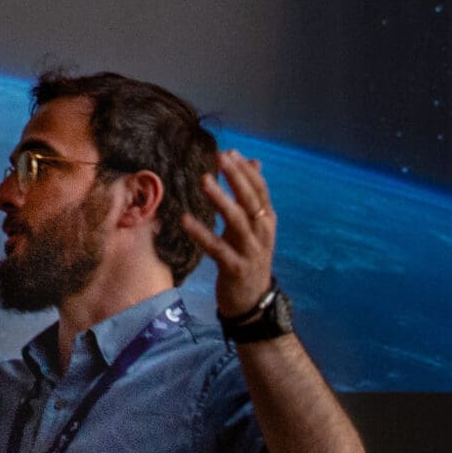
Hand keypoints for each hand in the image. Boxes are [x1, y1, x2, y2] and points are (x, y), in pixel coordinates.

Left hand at [180, 148, 280, 319]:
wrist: (253, 301)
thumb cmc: (249, 257)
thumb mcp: (253, 226)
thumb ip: (251, 196)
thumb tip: (254, 162)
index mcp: (266, 222)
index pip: (260, 191)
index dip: (246, 171)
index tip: (230, 151)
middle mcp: (262, 234)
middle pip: (251, 201)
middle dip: (237, 178)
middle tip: (221, 157)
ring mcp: (251, 252)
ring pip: (238, 222)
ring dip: (221, 200)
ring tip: (204, 180)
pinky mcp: (235, 268)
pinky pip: (217, 248)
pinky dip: (201, 233)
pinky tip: (184, 219)